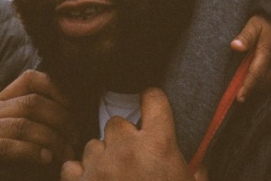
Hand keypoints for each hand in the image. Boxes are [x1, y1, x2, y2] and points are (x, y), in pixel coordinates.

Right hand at [0, 70, 72, 180]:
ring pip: (21, 125)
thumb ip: (32, 121)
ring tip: (64, 153)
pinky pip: (3, 147)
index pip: (30, 78)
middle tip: (74, 139)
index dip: (55, 87)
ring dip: (49, 139)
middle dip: (60, 119)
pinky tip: (45, 159)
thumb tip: (71, 116)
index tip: (73, 107)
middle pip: (31, 103)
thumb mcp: (11, 134)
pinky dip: (29, 152)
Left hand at [61, 88, 203, 180]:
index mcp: (160, 146)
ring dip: (100, 157)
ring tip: (111, 179)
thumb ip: (195, 176)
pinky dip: (79, 175)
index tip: (150, 105)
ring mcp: (99, 167)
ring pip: (93, 144)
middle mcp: (127, 149)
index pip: (154, 99)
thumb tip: (199, 167)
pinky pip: (71, 167)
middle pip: (117, 122)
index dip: (152, 100)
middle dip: (122, 138)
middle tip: (131, 160)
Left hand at [231, 15, 270, 100]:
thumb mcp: (256, 23)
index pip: (255, 75)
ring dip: (262, 86)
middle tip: (242, 94)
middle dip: (254, 90)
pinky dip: (270, 80)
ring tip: (251, 87)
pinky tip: (264, 78)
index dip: (247, 88)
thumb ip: (246, 36)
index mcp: (267, 53)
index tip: (240, 98)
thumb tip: (234, 47)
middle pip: (265, 83)